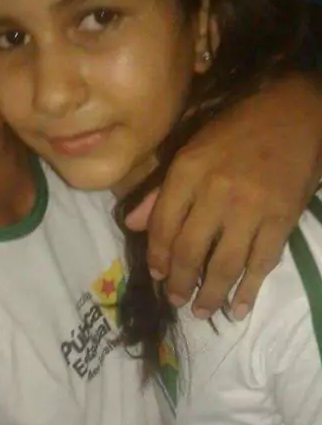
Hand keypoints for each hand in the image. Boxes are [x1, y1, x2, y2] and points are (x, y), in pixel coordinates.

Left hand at [126, 75, 321, 318]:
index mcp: (188, 171)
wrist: (296, 112)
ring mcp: (251, 208)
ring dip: (211, 295)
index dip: (157, 257)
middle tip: (176, 301)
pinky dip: (249, 291)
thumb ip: (160, 190)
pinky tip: (239, 308)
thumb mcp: (191, 149)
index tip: (157, 276)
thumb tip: (130, 224)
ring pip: (225, 265)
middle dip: (181, 283)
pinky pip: (261, 263)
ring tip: (202, 312)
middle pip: (190, 251)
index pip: (163, 226)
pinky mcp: (282, 219)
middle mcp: (216, 192)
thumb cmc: (237, 130)